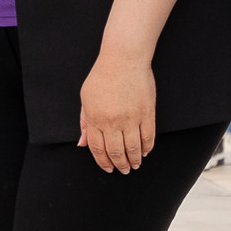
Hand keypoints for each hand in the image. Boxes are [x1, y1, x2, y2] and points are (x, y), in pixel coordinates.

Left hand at [77, 53, 156, 174]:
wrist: (123, 60)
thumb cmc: (102, 77)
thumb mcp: (86, 99)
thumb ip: (84, 123)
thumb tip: (81, 144)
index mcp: (95, 118)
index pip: (98, 149)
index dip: (103, 162)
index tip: (108, 168)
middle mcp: (112, 122)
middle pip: (116, 152)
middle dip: (120, 165)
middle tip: (124, 171)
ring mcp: (131, 118)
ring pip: (133, 148)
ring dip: (134, 160)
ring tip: (135, 165)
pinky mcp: (147, 113)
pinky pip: (148, 137)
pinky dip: (146, 148)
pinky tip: (144, 152)